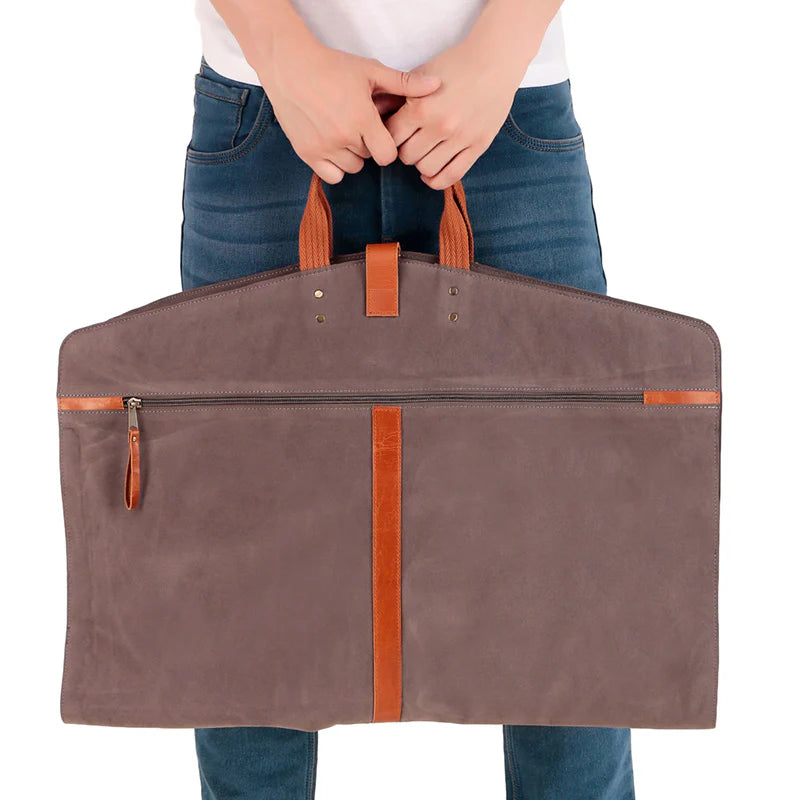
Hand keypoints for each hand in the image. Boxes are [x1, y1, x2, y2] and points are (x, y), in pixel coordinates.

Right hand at [258, 28, 440, 182]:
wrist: (289, 65)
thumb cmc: (330, 66)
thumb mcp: (370, 71)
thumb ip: (404, 83)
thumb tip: (437, 86)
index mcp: (362, 120)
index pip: (388, 155)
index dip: (388, 145)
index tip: (380, 131)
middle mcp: (343, 138)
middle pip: (370, 159)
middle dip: (368, 145)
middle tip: (358, 123)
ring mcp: (324, 148)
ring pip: (351, 168)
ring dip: (352, 155)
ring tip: (344, 131)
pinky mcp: (307, 153)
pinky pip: (332, 176)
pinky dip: (335, 166)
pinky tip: (333, 146)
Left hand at [385, 2, 549, 188]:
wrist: (495, 61)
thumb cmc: (456, 65)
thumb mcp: (423, 74)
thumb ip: (402, 96)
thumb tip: (381, 115)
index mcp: (421, 107)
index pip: (391, 136)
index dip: (388, 136)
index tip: (395, 133)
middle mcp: (439, 125)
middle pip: (407, 156)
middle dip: (405, 150)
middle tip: (410, 142)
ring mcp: (460, 138)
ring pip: (426, 169)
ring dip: (421, 164)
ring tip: (424, 153)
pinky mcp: (478, 146)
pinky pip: (452, 175)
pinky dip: (437, 180)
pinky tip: (431, 174)